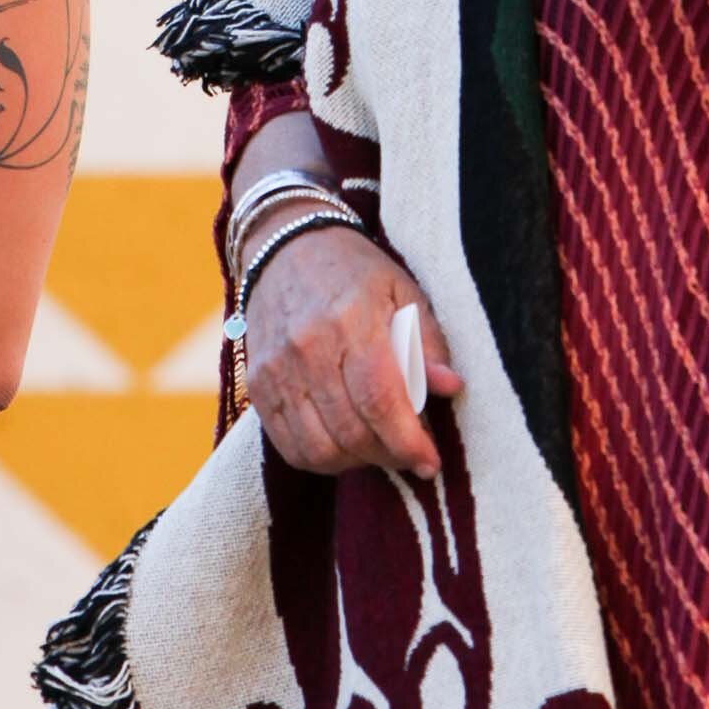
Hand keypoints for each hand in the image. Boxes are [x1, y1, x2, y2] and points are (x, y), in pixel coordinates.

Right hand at [242, 224, 462, 482]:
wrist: (285, 246)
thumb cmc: (354, 270)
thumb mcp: (402, 290)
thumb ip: (426, 342)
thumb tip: (451, 388)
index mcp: (351, 319)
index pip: (380, 399)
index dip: (408, 441)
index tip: (431, 462)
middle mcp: (308, 347)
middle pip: (351, 431)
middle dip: (389, 456)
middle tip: (410, 454)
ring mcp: (276, 368)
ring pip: (318, 448)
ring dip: (356, 462)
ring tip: (378, 448)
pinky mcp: (257, 385)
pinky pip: (288, 446)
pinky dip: (320, 459)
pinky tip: (344, 446)